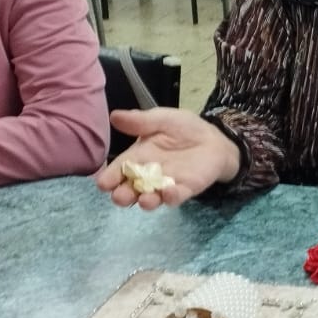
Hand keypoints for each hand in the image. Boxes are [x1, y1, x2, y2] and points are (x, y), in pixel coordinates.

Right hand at [95, 109, 241, 208]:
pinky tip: (169, 193)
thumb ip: (140, 121)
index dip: (110, 176)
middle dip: (123, 195)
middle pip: (131, 189)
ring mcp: (166, 184)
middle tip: (119, 197)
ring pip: (152, 198)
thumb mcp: (162, 119)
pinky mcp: (185, 189)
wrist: (214, 138)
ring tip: (144, 200)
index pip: (120, 168)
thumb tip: (114, 115)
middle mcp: (148, 174)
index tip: (103, 183)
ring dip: (146, 201)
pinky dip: (172, 197)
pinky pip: (176, 197)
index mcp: (138, 156)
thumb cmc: (184, 128)